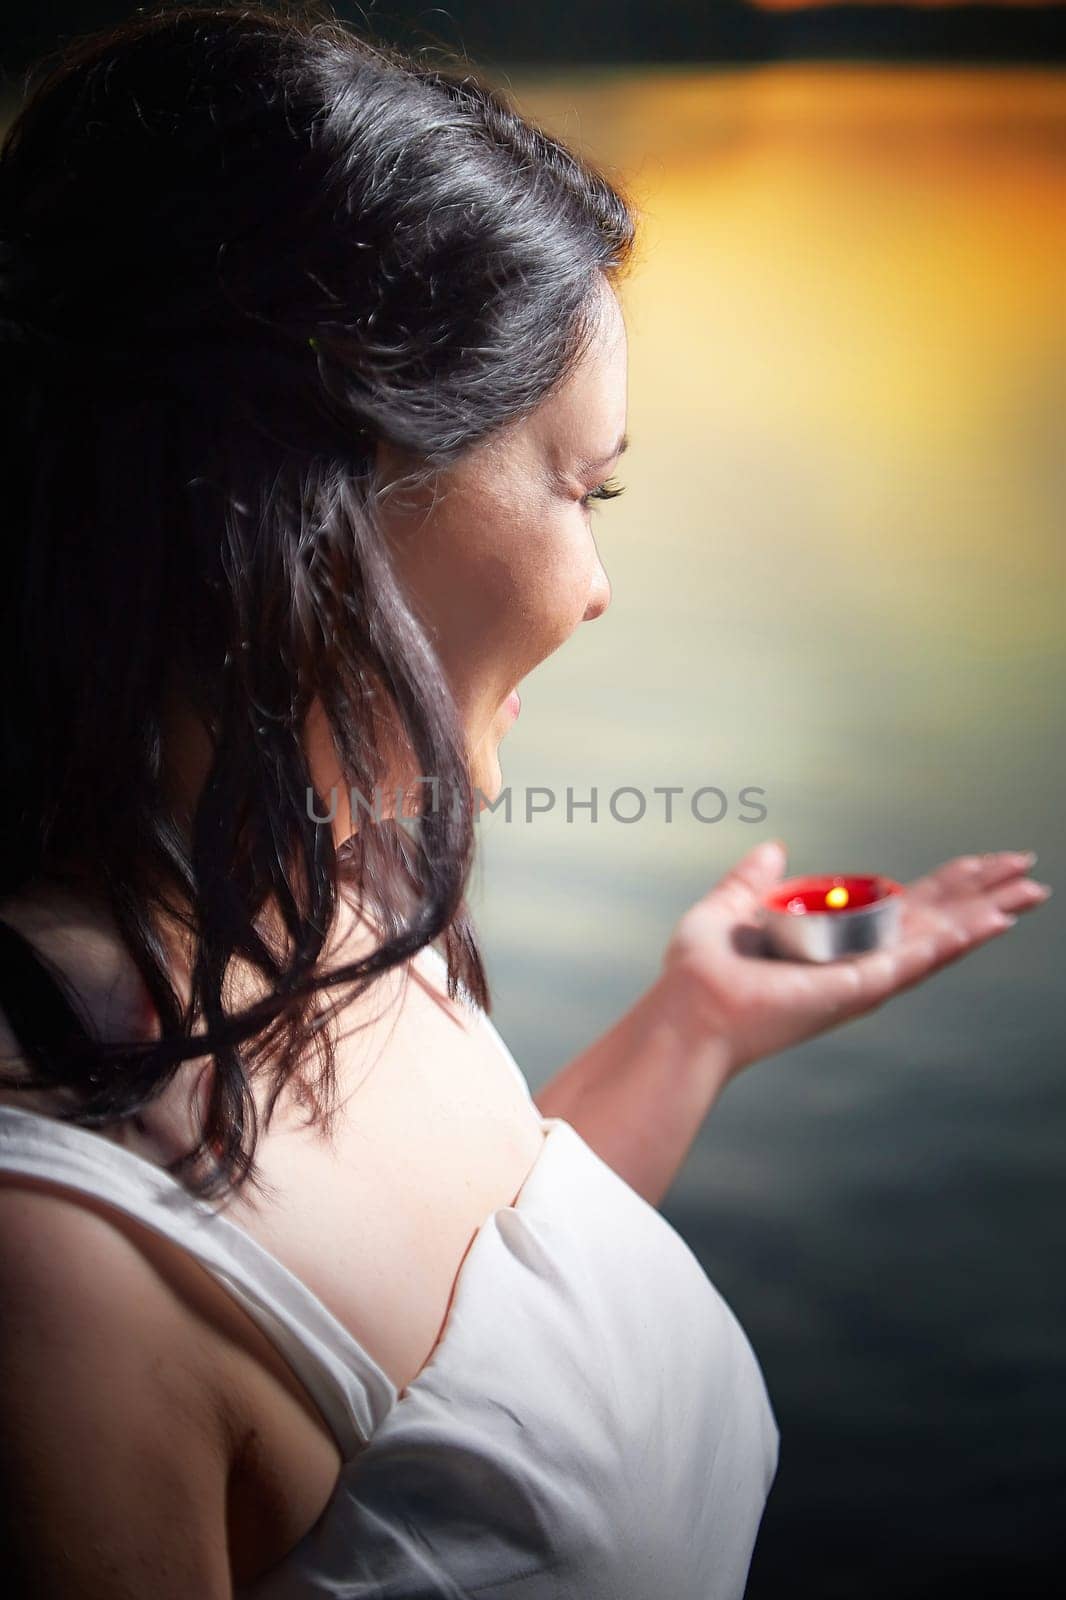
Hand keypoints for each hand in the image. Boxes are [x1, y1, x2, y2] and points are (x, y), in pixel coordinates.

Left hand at [661, 840, 1051, 1079]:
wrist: (687, 1007)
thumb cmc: (703, 971)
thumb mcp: (730, 907)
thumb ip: (754, 879)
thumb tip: (773, 848)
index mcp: (838, 938)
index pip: (908, 905)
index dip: (950, 883)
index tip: (988, 862)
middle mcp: (860, 959)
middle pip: (937, 919)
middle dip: (985, 894)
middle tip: (1031, 873)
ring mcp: (865, 975)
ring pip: (941, 938)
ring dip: (986, 913)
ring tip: (1030, 893)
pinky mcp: (859, 987)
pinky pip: (917, 960)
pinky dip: (957, 941)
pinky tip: (992, 922)